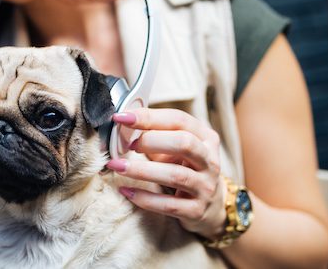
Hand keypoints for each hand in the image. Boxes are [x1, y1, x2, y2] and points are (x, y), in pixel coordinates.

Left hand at [106, 108, 226, 238]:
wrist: (209, 206)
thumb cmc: (186, 169)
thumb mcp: (179, 149)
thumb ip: (158, 135)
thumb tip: (123, 124)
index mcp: (206, 138)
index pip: (179, 120)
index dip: (149, 117)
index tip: (122, 117)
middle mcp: (209, 161)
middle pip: (184, 143)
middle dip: (151, 141)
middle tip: (128, 145)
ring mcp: (205, 187)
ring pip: (176, 175)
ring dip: (142, 170)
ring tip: (118, 166)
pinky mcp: (196, 211)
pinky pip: (168, 205)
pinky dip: (145, 198)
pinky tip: (126, 191)